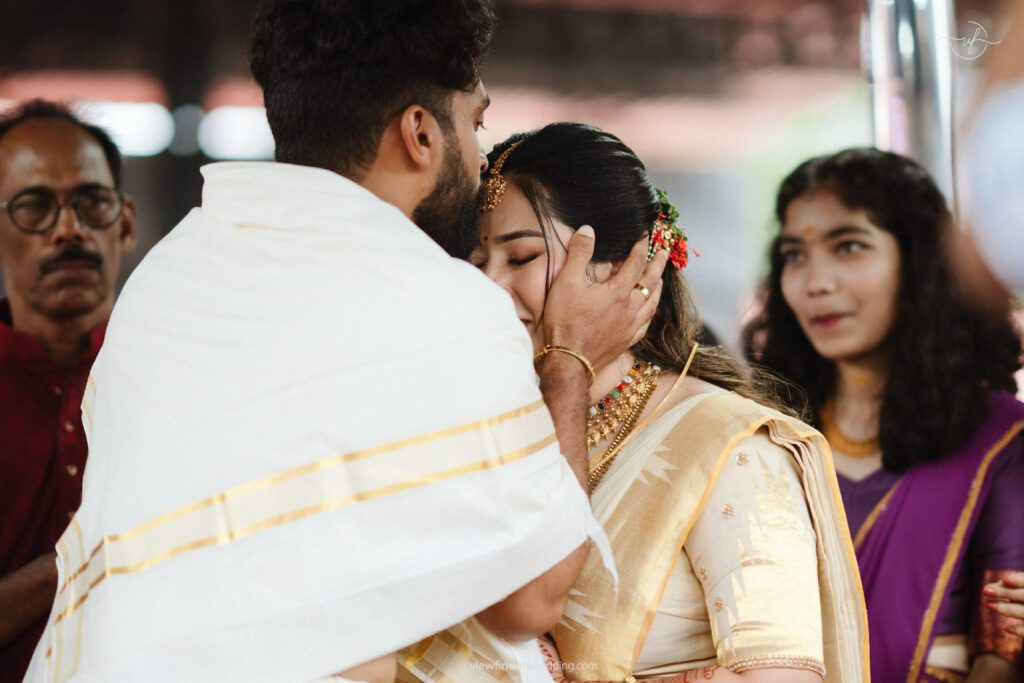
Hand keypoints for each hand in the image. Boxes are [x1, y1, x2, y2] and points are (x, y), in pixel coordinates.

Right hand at [542, 227, 667, 369]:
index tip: (645, 236)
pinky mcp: (626, 342)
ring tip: (659, 280)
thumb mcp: (566, 282)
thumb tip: (588, 230)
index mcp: (618, 292)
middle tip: (664, 253)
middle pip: (650, 282)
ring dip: (657, 288)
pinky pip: (645, 324)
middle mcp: (630, 308)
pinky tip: (648, 312)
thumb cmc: (565, 322)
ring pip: (652, 303)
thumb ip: (579, 254)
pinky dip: (649, 313)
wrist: (568, 361)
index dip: (641, 247)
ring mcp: (630, 327)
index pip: (636, 263)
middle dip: (657, 265)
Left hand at [983, 572, 1023, 635]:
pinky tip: (1006, 628)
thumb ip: (1006, 588)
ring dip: (1009, 609)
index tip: (1004, 581)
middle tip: (985, 591)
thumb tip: (986, 589)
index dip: (1019, 582)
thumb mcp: (1020, 589)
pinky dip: (1020, 630)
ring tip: (988, 604)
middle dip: (1007, 593)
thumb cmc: (1022, 596)